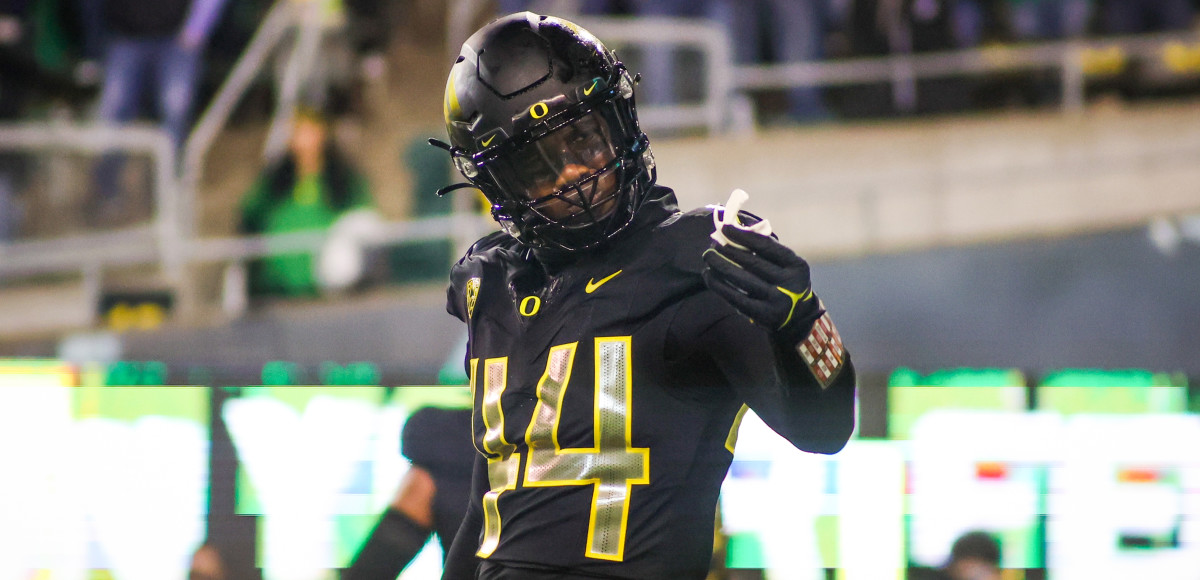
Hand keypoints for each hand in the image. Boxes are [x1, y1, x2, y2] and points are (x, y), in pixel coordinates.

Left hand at [702, 225, 821, 342]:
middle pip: (751, 262)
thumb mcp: (786, 264)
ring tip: (708, 256)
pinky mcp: (762, 315)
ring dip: (720, 265)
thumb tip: (735, 230)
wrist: (797, 317)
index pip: (766, 246)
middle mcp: (789, 284)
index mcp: (796, 265)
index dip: (743, 236)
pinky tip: (709, 275)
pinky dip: (718, 284)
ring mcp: (775, 301)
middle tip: (713, 243)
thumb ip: (766, 248)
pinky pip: (734, 297)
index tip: (725, 228)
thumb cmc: (785, 281)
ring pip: (740, 279)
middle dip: (728, 250)